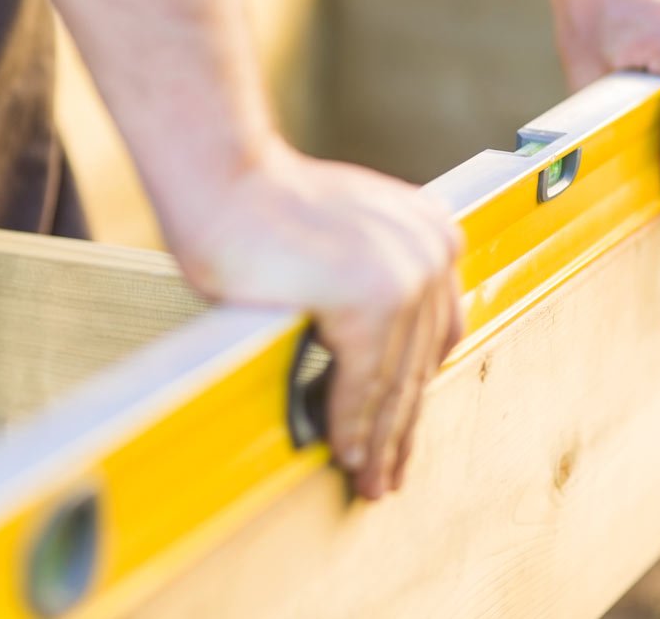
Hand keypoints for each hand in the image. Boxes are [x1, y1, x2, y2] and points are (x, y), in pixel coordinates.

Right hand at [166, 144, 464, 499]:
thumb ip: (375, 285)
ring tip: (367, 479)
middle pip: (418, 364)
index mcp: (434, 235)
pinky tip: (342, 452)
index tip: (402, 429)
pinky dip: (349, 423)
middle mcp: (431, 252)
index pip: (434, 335)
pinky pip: (361, 382)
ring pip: (393, 382)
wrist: (225, 180)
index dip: (416, 391)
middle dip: (400, 427)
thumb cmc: (265, 208)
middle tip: (387, 472)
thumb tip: (378, 364)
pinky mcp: (370, 299)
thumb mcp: (347, 241)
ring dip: (377, 440)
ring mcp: (405, 274)